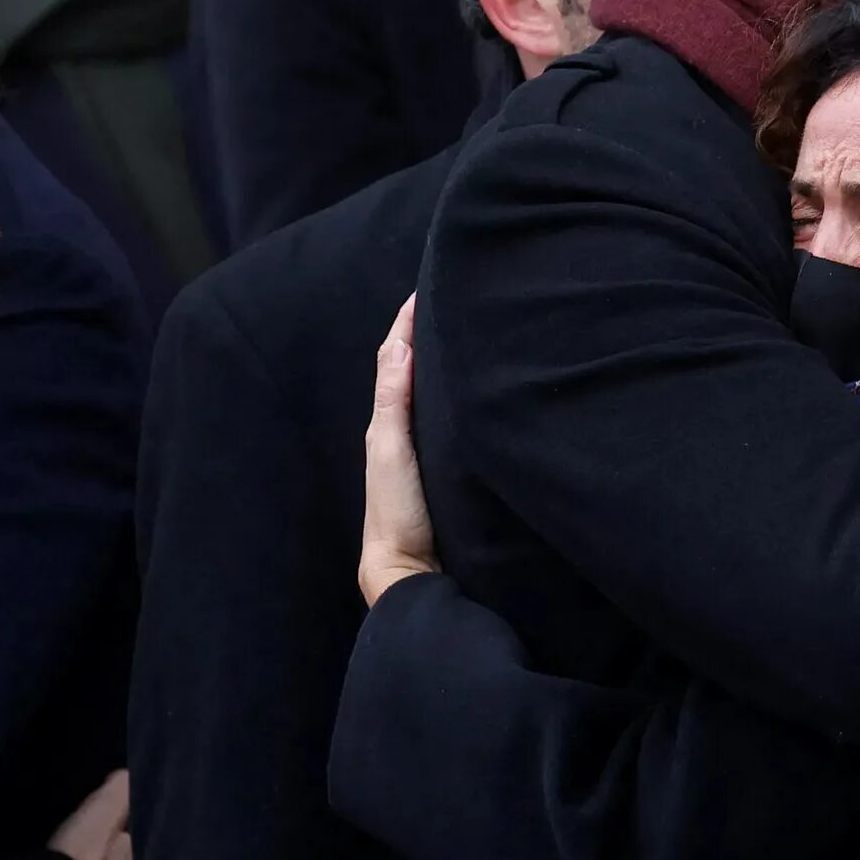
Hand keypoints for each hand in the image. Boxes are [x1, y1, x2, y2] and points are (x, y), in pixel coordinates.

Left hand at [358, 297, 437, 607]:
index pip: (396, 359)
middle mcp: (403, 429)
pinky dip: (453, 391)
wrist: (411, 572)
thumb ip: (393, 400)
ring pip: (431, 391)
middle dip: (426, 332)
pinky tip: (472, 386)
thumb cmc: (397, 513)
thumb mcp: (391, 450)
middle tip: (451, 296)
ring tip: (463, 327)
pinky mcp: (445, 468)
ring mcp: (424, 449)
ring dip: (441, 359)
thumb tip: (401, 342)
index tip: (426, 287)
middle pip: (413, 369)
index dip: (407, 323)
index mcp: (387, 421)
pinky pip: (448, 416)